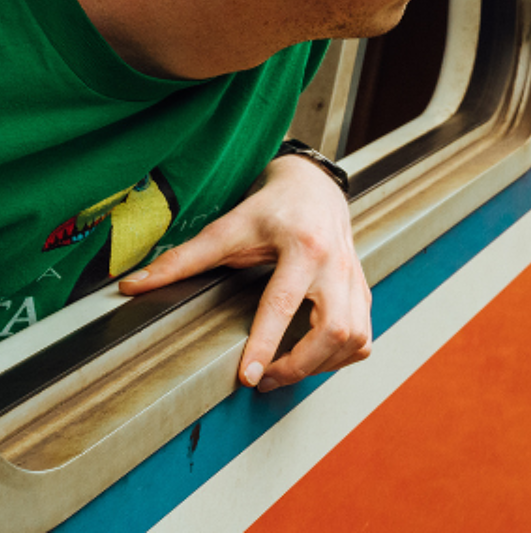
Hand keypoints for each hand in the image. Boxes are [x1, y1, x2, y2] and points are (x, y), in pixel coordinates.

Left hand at [119, 155, 371, 390]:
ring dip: (323, 365)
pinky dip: (341, 356)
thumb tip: (132, 287)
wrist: (315, 186)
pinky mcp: (362, 290)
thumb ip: (182, 260)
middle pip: (334, 330)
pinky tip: (315, 357)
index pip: (284, 303)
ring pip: (355, 337)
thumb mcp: (227, 228)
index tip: (249, 377)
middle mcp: (336, 265)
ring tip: (287, 371)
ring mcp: (355, 279)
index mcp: (304, 247)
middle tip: (266, 379)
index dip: (266, 344)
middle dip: (301, 365)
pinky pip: (363, 335)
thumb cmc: (273, 207)